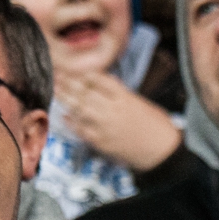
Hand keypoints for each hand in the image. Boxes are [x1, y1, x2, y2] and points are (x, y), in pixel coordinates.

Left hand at [56, 72, 181, 171]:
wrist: (163, 152)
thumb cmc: (156, 126)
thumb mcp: (142, 103)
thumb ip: (122, 93)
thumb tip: (106, 82)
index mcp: (125, 98)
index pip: (100, 80)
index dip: (85, 73)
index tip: (75, 67)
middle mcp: (113, 110)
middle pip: (86, 92)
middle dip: (69, 82)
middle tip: (56, 74)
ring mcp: (106, 127)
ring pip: (80, 109)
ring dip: (66, 98)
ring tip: (55, 89)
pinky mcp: (102, 142)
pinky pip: (82, 130)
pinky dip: (72, 122)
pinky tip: (64, 115)